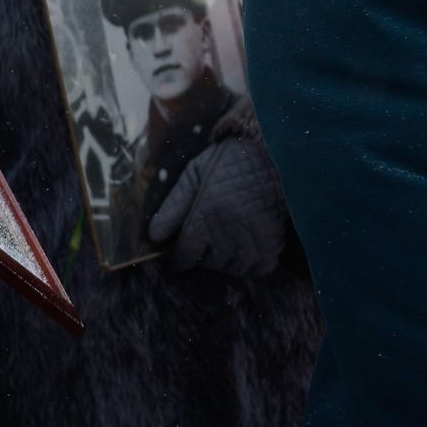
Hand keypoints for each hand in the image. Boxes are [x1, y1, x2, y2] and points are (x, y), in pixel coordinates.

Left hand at [147, 136, 287, 276]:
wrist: (274, 156)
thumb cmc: (228, 161)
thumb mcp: (194, 176)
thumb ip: (172, 207)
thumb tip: (153, 236)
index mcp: (204, 220)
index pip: (185, 255)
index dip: (178, 260)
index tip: (176, 260)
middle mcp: (227, 238)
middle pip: (208, 264)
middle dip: (200, 257)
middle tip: (201, 245)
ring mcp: (252, 244)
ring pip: (232, 269)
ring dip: (223, 263)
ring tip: (221, 247)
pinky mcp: (273, 245)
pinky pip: (258, 269)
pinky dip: (249, 265)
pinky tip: (244, 250)